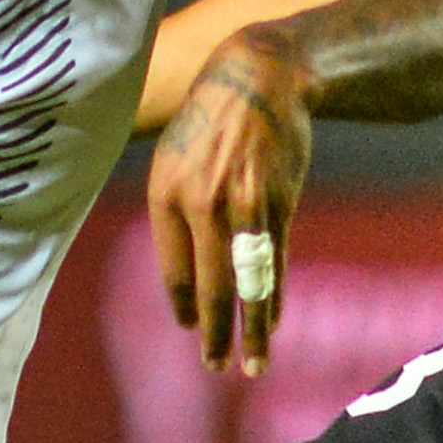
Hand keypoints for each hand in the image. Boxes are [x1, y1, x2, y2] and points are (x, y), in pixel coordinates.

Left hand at [146, 31, 313, 376]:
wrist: (259, 76)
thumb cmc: (211, 119)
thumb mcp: (175, 157)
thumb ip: (177, 210)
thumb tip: (185, 271)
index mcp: (165, 193)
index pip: (174, 269)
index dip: (183, 304)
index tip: (188, 328)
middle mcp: (200, 203)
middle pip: (210, 286)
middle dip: (214, 333)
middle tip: (216, 365)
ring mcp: (242, 205)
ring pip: (247, 281)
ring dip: (253, 329)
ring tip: (253, 363)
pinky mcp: (277, 204)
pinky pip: (274, 261)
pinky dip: (275, 295)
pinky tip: (273, 320)